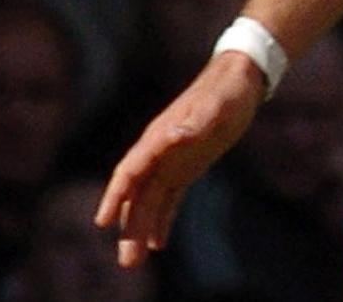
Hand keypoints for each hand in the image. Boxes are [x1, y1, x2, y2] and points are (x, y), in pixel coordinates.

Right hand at [95, 52, 266, 266]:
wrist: (239, 81)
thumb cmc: (227, 91)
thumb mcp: (216, 105)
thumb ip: (195, 122)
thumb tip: (175, 135)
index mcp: (160, 137)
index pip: (131, 170)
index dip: (116, 195)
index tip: (103, 221)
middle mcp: (158, 153)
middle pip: (136, 196)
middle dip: (129, 227)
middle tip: (128, 261)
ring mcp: (170, 162)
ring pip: (148, 202)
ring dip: (140, 229)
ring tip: (135, 261)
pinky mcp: (185, 168)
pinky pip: (168, 199)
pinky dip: (162, 220)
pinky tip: (158, 244)